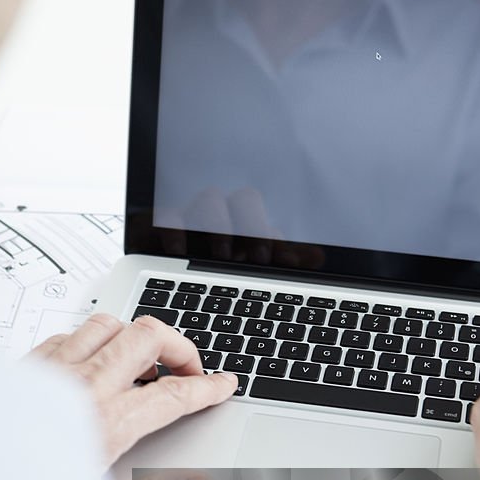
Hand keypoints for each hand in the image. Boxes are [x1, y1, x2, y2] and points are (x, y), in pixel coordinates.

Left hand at [31, 313, 237, 469]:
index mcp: (107, 423)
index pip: (175, 393)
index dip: (210, 388)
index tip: (226, 386)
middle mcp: (82, 385)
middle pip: (148, 335)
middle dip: (181, 347)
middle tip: (189, 372)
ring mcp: (52, 368)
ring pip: (110, 324)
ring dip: (136, 339)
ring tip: (145, 366)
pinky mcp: (26, 364)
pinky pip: (71, 334)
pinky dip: (95, 343)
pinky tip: (96, 369)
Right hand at [157, 186, 324, 268]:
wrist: (161, 280)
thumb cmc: (209, 277)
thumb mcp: (248, 276)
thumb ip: (281, 263)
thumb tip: (319, 257)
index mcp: (247, 228)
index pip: (271, 225)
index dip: (278, 241)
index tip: (283, 263)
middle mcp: (223, 218)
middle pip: (246, 199)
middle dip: (255, 228)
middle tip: (257, 261)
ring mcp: (192, 219)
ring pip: (211, 198)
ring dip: (221, 229)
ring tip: (224, 259)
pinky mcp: (160, 225)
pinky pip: (168, 214)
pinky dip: (175, 230)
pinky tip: (181, 252)